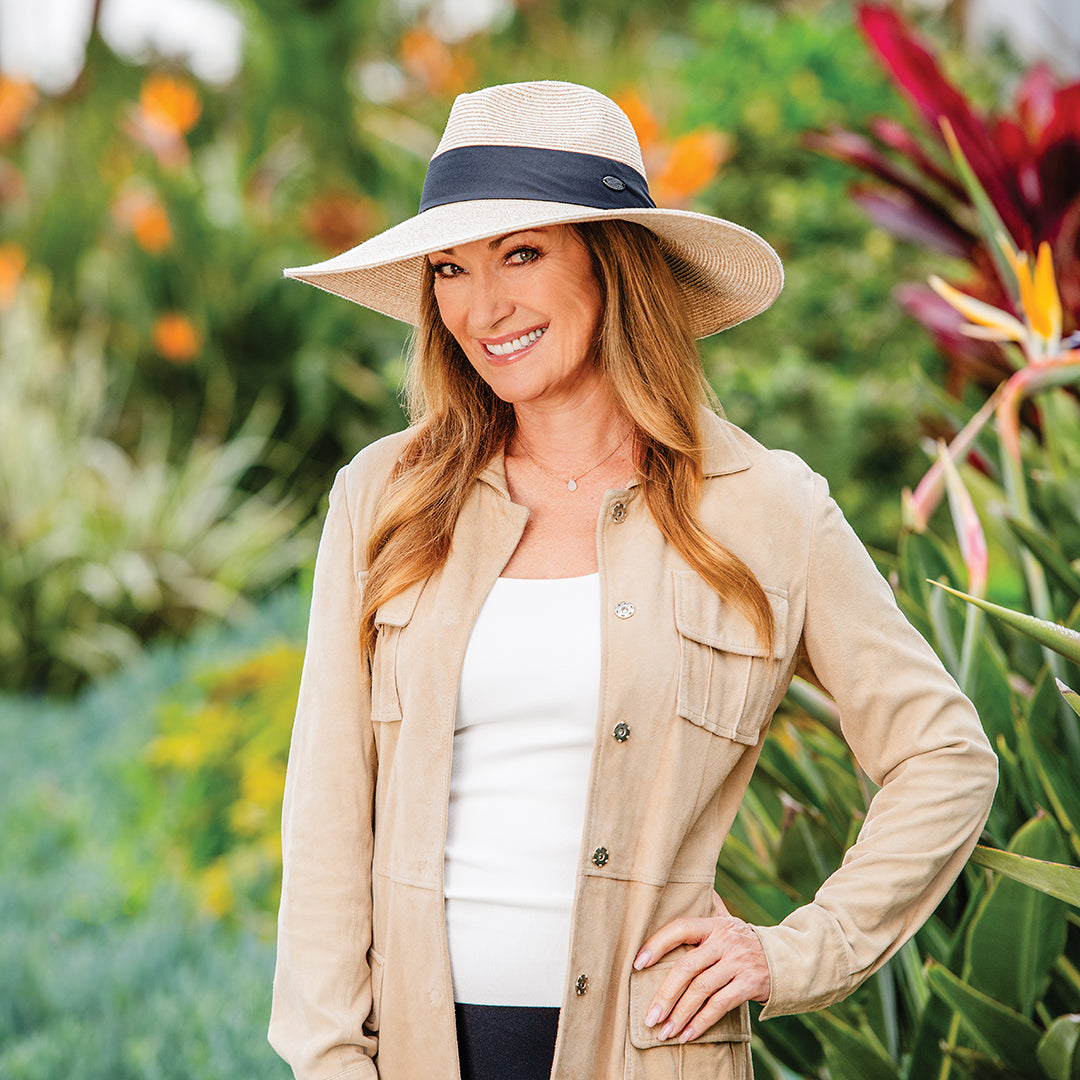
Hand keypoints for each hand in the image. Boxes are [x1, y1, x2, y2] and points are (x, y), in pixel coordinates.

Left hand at [633, 897, 770, 1043]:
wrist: (785, 958)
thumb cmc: (743, 942)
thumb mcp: (727, 921)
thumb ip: (708, 908)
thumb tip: (692, 887)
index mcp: (714, 925)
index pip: (680, 928)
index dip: (657, 944)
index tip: (637, 963)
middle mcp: (725, 942)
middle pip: (687, 967)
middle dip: (665, 994)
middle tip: (650, 1017)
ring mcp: (738, 963)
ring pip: (701, 990)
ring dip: (680, 1014)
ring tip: (664, 1032)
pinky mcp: (750, 985)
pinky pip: (720, 1006)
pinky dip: (701, 1022)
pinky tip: (686, 1035)